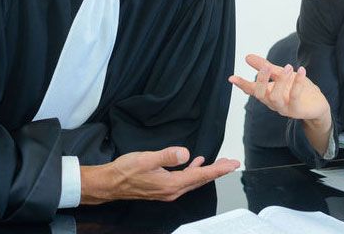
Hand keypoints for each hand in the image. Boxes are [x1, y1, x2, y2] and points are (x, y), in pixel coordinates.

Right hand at [79, 146, 239, 203]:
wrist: (110, 183)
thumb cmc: (125, 171)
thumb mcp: (146, 159)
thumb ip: (167, 156)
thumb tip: (185, 153)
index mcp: (171, 184)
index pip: (200, 176)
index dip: (218, 169)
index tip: (232, 164)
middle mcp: (172, 191)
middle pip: (201, 180)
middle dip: (218, 171)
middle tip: (232, 163)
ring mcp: (168, 191)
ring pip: (194, 180)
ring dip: (207, 172)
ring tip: (219, 164)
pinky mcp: (163, 187)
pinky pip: (184, 180)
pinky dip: (193, 171)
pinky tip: (195, 163)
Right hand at [229, 54, 329, 121]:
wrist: (316, 104)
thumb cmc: (296, 88)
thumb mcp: (280, 74)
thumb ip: (265, 67)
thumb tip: (247, 57)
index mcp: (267, 94)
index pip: (251, 90)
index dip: (242, 84)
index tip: (231, 78)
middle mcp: (272, 103)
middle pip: (261, 95)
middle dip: (262, 81)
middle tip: (266, 67)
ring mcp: (284, 108)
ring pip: (276, 98)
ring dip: (280, 82)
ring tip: (287, 67)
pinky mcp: (297, 110)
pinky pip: (295, 96)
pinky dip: (298, 83)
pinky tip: (301, 71)